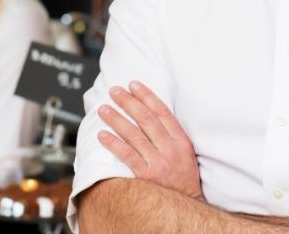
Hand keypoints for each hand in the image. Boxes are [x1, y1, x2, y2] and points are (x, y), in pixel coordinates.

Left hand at [97, 80, 203, 200]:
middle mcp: (169, 149)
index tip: (133, 84)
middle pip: (146, 119)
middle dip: (129, 102)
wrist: (186, 204)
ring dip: (116, 119)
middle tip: (115, 91)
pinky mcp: (145, 175)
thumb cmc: (183, 176)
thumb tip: (150, 111)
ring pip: (133, 135)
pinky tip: (102, 135)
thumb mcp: (185, 151)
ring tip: (104, 109)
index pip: (162, 112)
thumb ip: (171, 133)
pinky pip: (126, 155)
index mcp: (181, 140)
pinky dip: (113, 143)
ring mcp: (157, 162)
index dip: (147, 96)